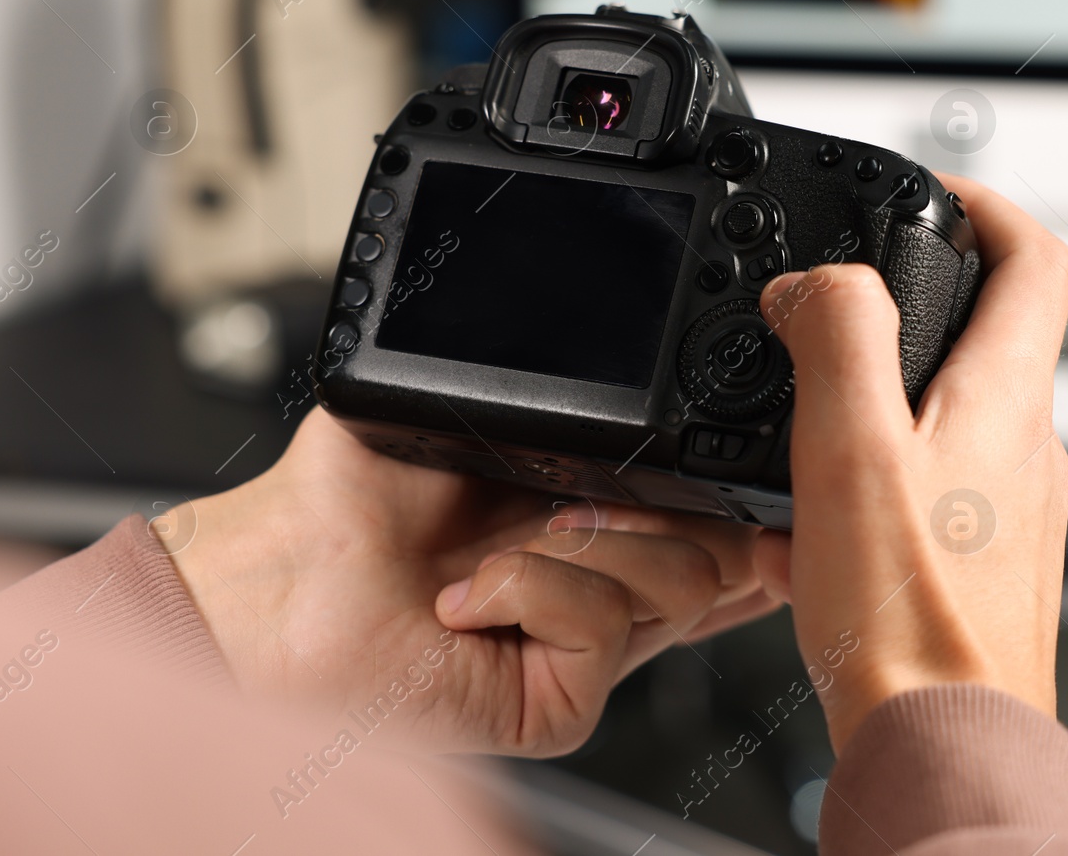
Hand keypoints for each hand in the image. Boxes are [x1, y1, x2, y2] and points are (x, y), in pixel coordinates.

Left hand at [159, 409, 776, 754]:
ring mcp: (588, 652)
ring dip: (587, 541)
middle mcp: (605, 592)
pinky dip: (528, 589)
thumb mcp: (484, 412)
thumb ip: (572, 402)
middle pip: (728, 549)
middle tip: (586, 495)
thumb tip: (634, 363)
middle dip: (673, 500)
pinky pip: (601, 627)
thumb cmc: (358, 500)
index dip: (761, 509)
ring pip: (683, 577)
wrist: (285, 574)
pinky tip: (468, 598)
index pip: (719, 527)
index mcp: (600, 529)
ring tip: (507, 542)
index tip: (782, 480)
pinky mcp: (561, 703)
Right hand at [753, 174, 1067, 749]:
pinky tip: (806, 532)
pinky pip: (927, 490)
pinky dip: (868, 483)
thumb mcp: (851, 446)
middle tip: (832, 310)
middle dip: (907, 305)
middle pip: (988, 332)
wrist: (940, 742)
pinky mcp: (981, 562)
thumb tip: (815, 281)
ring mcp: (1009, 509)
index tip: (931, 192)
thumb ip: (837, 334)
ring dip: (875, 403)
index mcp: (1007, 397)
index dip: (988, 201)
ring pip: (945, 416)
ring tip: (801, 429)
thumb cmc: (910, 617)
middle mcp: (1026, 446)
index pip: (1039, 255)